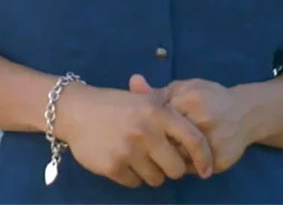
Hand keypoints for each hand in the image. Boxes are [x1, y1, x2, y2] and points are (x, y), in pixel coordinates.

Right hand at [53, 81, 213, 187]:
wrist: (75, 110)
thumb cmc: (114, 104)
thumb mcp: (142, 100)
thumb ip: (168, 114)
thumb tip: (197, 138)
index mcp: (157, 112)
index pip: (193, 140)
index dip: (204, 158)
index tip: (207, 169)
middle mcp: (146, 132)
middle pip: (176, 168)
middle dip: (171, 168)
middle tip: (160, 160)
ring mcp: (129, 151)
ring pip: (156, 179)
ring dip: (151, 172)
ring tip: (137, 157)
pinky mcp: (113, 167)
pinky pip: (135, 183)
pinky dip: (131, 176)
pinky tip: (121, 159)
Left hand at [129, 74, 257, 175]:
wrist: (246, 113)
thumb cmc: (209, 98)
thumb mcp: (185, 88)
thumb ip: (158, 91)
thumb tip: (133, 82)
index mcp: (191, 100)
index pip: (159, 118)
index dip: (152, 124)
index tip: (150, 125)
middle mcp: (203, 121)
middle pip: (168, 139)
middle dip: (160, 141)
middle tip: (157, 139)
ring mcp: (213, 143)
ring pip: (179, 157)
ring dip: (172, 154)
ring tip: (171, 147)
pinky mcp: (220, 160)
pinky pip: (193, 168)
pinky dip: (186, 163)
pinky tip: (186, 154)